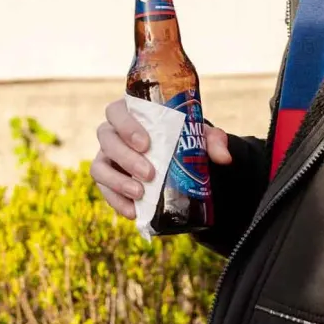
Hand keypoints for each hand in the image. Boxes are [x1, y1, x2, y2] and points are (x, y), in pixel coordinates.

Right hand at [89, 97, 232, 219]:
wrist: (178, 159)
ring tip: (140, 194)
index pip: (117, 111)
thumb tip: (224, 158)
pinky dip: (116, 201)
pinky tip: (133, 211)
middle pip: (106, 138)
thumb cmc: (184, 138)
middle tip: (150, 173)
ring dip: (117, 182)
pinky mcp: (108, 178)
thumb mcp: (200, 136)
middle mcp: (113, 131)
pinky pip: (103, 189)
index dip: (127, 126)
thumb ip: (213, 141)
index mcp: (131, 112)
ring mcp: (107, 156)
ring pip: (99, 166)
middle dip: (125, 157)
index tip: (146, 144)